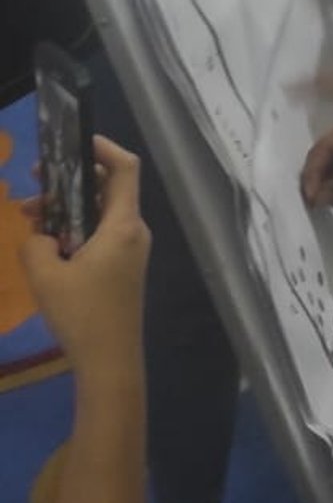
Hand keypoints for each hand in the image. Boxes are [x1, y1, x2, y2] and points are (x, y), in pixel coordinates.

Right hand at [20, 138, 149, 382]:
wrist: (110, 361)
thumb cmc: (83, 314)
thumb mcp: (46, 274)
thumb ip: (36, 242)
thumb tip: (41, 233)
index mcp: (123, 224)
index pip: (124, 168)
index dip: (102, 147)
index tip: (71, 141)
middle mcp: (133, 230)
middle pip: (107, 187)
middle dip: (70, 179)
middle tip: (34, 181)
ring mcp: (129, 250)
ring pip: (99, 212)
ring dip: (67, 207)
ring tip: (29, 216)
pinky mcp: (122, 268)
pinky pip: (99, 233)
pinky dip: (74, 228)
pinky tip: (45, 242)